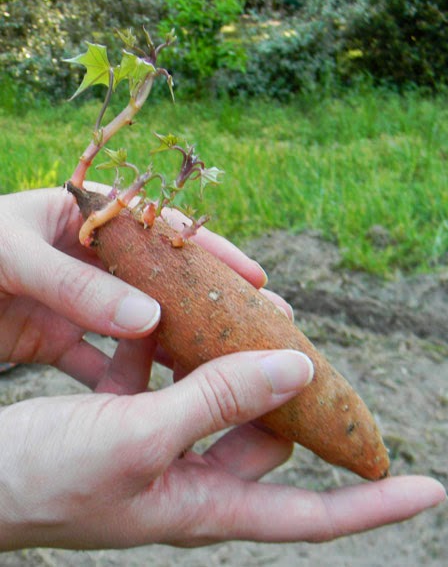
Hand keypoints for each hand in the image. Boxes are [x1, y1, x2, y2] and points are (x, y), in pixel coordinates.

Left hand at [0, 185, 287, 390]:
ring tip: (212, 364)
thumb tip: (148, 320)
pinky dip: (119, 378)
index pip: (162, 231)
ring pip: (135, 326)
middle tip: (248, 325)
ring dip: (168, 345)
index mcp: (86, 218)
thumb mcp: (12, 254)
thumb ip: (77, 287)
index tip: (255, 277)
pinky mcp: (54, 336)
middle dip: (201, 304)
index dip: (211, 252)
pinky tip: (147, 398)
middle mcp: (89, 260)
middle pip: (159, 283)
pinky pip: (98, 359)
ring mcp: (76, 301)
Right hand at [0, 349, 445, 549]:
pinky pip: (176, 375)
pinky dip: (178, 345)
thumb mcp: (138, 438)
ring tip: (246, 307)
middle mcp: (196, 476)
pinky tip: (167, 309)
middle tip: (299, 335)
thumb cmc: (48, 476)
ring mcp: (167, 443)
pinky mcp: (137, 415)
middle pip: (271, 435)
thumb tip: (294, 371)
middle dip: (292, 388)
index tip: (430, 486)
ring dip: (236, 354)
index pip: (314, 516)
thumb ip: (217, 403)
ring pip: (227, 394)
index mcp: (207, 505)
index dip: (375, 505)